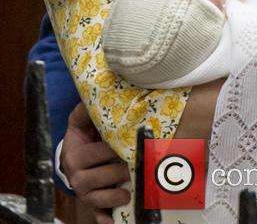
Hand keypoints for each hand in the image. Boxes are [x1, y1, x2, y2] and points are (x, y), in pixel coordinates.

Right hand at [60, 102, 129, 223]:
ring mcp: (84, 193)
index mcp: (75, 155)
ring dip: (116, 197)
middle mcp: (77, 177)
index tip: (129, 143)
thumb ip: (86, 109)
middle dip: (118, 172)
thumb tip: (93, 94)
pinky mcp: (92, 205)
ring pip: (100, 198)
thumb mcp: (79, 120)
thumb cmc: (82, 136)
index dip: (112, 148)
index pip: (96, 153)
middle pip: (100, 177)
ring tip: (130, 192)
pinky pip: (97, 215)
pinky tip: (115, 222)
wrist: (72, 157)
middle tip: (136, 165)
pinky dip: (106, 219)